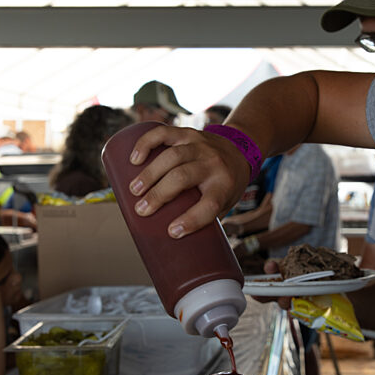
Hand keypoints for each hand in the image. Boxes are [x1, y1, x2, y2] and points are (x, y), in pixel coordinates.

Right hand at [128, 125, 252, 238]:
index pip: (209, 205)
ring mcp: (199, 146)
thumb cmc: (227, 184)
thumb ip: (203, 218)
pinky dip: (146, 144)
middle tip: (141, 211)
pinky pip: (164, 134)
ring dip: (149, 174)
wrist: (240, 149)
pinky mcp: (187, 133)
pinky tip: (134, 159)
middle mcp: (212, 163)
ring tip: (133, 190)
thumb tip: (172, 241)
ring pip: (171, 157)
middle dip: (158, 195)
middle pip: (182, 178)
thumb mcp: (225, 202)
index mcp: (224, 185)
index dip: (191, 220)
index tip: (172, 232)